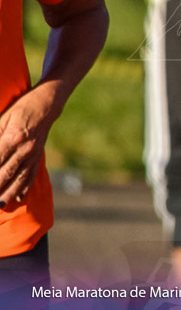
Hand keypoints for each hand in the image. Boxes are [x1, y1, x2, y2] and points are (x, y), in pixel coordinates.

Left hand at [0, 87, 57, 210]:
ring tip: (0, 204)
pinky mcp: (38, 155)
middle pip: (6, 173)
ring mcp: (33, 153)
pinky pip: (32, 174)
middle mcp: (25, 148)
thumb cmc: (20, 108)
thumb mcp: (2, 119)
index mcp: (13, 137)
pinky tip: (18, 197)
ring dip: (9, 192)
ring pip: (20, 177)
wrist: (46, 104)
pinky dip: (25, 187)